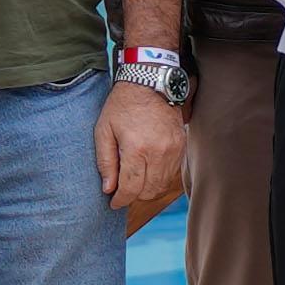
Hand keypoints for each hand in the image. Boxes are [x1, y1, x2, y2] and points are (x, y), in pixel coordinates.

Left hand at [97, 76, 189, 227]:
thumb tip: (108, 189)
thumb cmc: (122, 105)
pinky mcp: (181, 145)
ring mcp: (173, 149)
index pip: (130, 188)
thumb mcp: (103, 130)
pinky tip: (147, 170)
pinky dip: (159, 177)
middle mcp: (158, 152)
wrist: (150, 82)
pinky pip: (171, 173)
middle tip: (122, 190)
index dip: (120, 200)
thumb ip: (105, 162)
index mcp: (136, 149)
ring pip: (162, 185)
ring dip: (147, 189)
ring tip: (134, 181)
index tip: (113, 202)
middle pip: (148, 191)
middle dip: (133, 196)